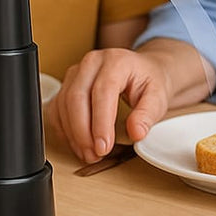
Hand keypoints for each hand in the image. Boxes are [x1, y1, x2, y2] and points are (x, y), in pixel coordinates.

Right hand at [51, 47, 172, 164]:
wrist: (143, 71)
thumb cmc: (149, 81)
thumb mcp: (158, 97)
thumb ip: (148, 115)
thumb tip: (136, 132)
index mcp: (115, 61)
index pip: (102, 91)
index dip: (100, 122)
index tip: (104, 146)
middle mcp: (91, 63)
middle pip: (76, 97)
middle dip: (82, 131)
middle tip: (95, 154)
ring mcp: (76, 73)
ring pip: (63, 104)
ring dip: (73, 134)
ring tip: (89, 154)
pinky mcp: (67, 85)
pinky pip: (57, 108)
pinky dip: (64, 129)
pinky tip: (77, 144)